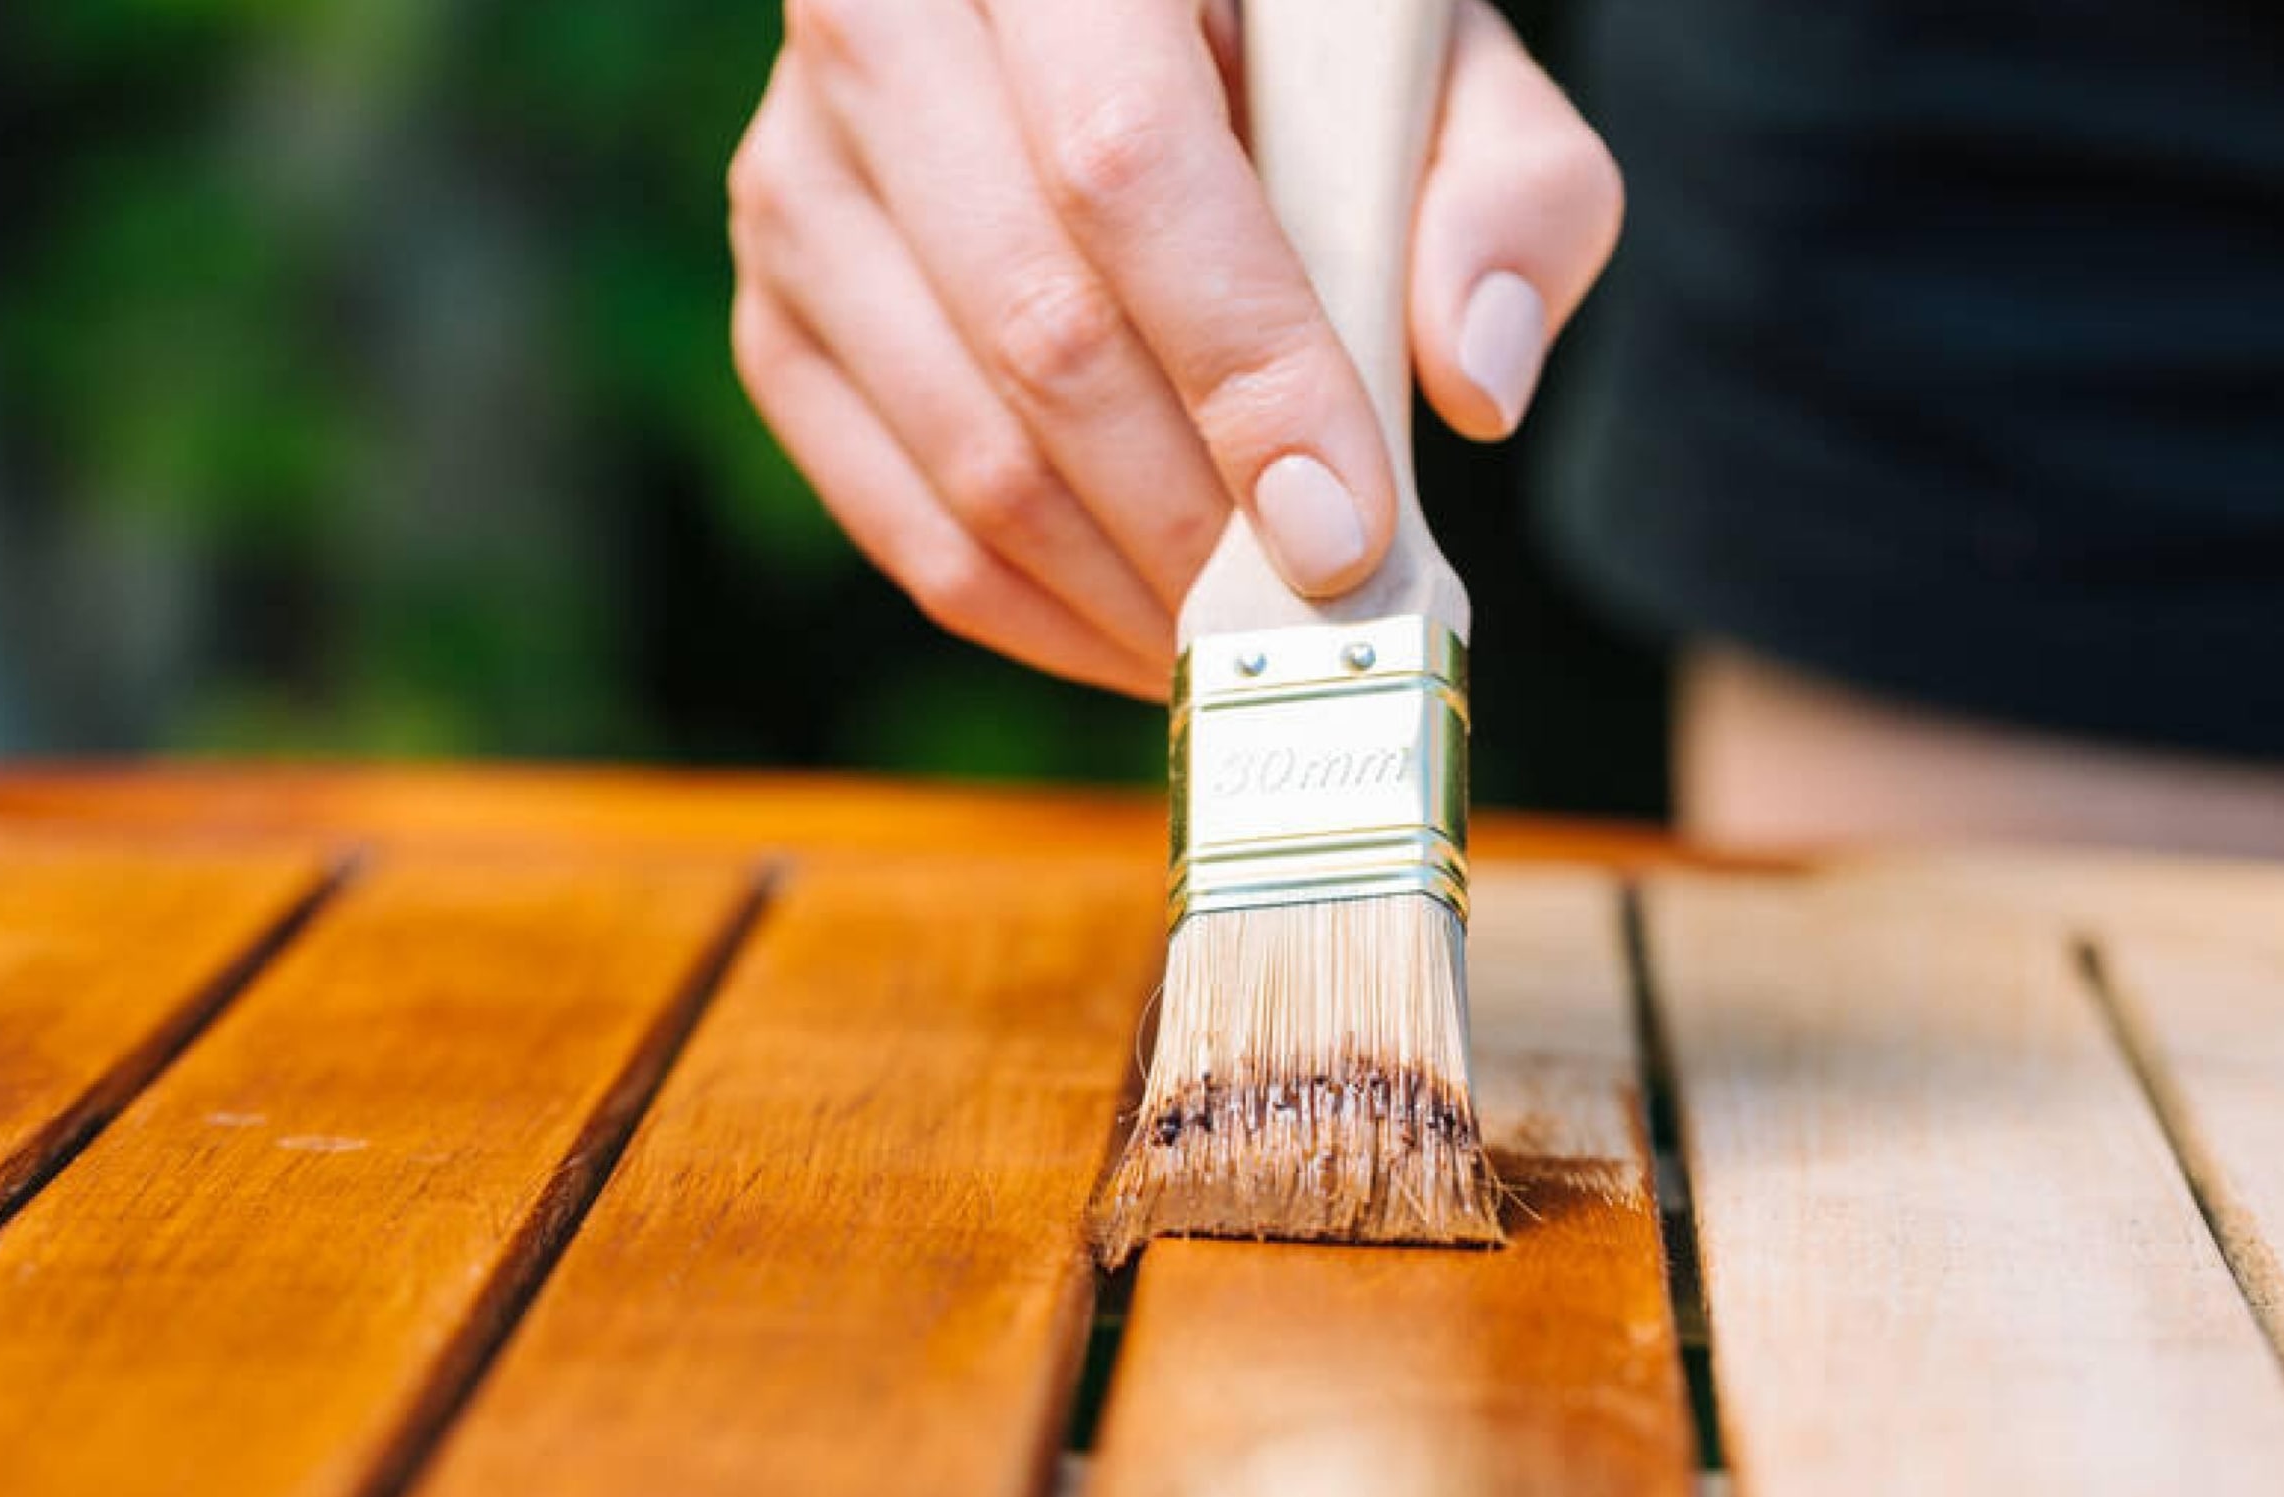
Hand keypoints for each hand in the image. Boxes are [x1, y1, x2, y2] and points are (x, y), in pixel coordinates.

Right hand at [728, 0, 1623, 696]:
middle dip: (1200, 519)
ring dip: (1128, 591)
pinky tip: (1150, 636)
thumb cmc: (1300, 48)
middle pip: (1037, 331)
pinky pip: (897, 521)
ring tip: (1255, 647)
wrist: (1130, 21)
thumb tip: (1476, 380)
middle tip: (1320, 622)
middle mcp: (878, 31)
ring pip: (962, 449)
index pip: (1127, 169)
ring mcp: (799, 183)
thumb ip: (1505, 189)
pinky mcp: (778, 315)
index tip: (1344, 528)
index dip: (1244, 371)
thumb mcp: (1432, 63)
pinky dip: (1039, 615)